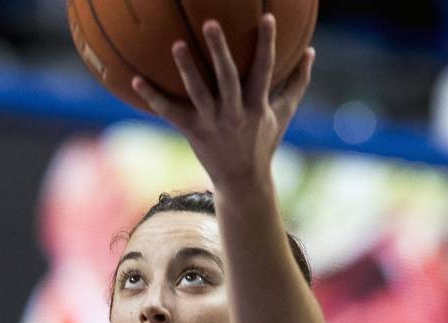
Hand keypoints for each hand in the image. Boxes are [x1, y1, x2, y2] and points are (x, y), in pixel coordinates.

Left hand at [131, 14, 313, 186]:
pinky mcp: (192, 131)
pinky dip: (152, 97)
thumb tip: (311, 51)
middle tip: (210, 23)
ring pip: (198, 92)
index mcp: (257, 105)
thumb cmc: (263, 142)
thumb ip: (297, 82)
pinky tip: (135, 80)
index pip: (265, 68)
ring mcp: (212, 123)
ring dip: (187, 68)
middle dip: (220, 50)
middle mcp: (234, 113)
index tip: (266, 17)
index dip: (267, 43)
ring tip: (177, 44)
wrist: (243, 181)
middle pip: (227, 77)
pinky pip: (169, 112)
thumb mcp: (284, 113)